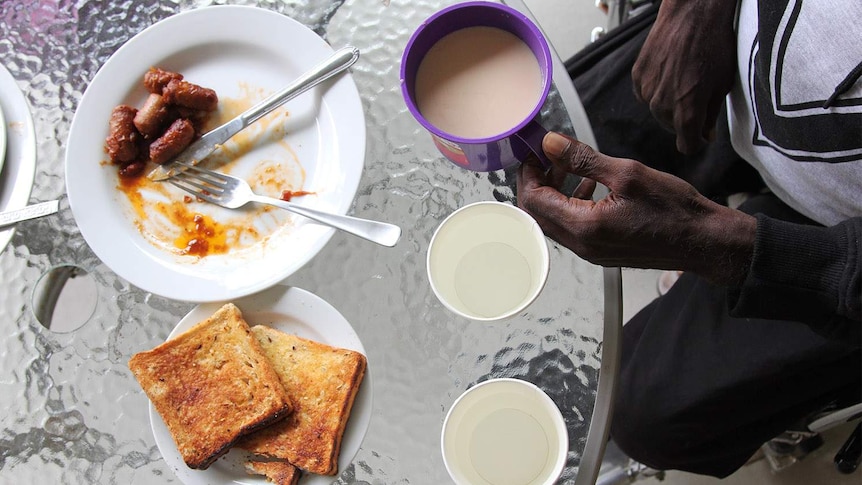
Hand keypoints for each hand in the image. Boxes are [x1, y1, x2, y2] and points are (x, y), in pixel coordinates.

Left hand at [517, 133, 755, 284]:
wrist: (703, 242)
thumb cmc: (673, 209)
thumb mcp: (627, 173)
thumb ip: (583, 159)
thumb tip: (551, 144)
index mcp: (583, 226)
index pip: (534, 199)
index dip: (529, 172)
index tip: (536, 150)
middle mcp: (581, 245)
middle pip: (538, 213)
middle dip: (538, 181)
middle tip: (549, 156)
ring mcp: (590, 252)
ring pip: (553, 221)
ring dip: (554, 192)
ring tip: (568, 167)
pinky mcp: (600, 252)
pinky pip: (571, 228)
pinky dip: (570, 204)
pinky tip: (589, 186)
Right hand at [632, 0, 737, 153]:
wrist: (692, 14)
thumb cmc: (713, 44)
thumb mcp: (722, 84)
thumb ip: (711, 114)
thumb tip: (705, 133)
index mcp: (687, 111)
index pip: (687, 146)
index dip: (696, 141)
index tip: (701, 134)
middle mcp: (662, 106)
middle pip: (672, 128)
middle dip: (684, 119)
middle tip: (696, 96)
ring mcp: (647, 91)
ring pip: (658, 111)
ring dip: (669, 103)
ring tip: (683, 79)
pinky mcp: (638, 77)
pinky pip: (647, 94)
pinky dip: (657, 89)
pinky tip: (670, 72)